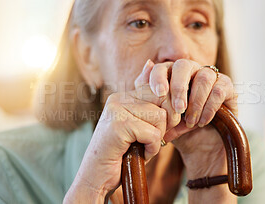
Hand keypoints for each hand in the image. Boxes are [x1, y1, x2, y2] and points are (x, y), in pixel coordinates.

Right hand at [64, 61, 166, 202]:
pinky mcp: (118, 125)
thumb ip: (151, 104)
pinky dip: (151, 148)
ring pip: (160, 118)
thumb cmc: (123, 153)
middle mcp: (118, 99)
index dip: (166, 113)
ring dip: (157, 138)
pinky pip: (152, 133)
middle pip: (162, 101)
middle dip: (165, 124)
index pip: (159, 91)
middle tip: (151, 139)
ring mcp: (116, 110)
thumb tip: (153, 65)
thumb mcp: (141, 127)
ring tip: (141, 147)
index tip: (161, 129)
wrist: (97, 177)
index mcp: (123, 96)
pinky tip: (139, 153)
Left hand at [146, 59, 237, 175]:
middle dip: (179, 87)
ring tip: (190, 122)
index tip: (158, 94)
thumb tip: (148, 64)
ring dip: (196, 101)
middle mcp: (191, 71)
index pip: (162, 67)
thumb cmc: (176, 128)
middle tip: (177, 108)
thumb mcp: (159, 114)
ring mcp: (211, 77)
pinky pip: (219, 90)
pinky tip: (202, 121)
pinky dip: (209, 107)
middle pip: (184, 65)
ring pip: (204, 77)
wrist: (197, 148)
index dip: (158, 77)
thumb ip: (149, 93)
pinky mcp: (227, 88)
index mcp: (171, 74)